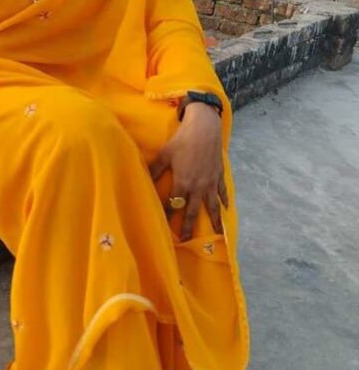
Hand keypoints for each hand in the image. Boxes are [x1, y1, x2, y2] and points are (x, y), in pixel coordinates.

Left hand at [149, 102, 228, 240]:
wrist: (205, 127)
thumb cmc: (182, 139)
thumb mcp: (165, 154)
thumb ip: (155, 169)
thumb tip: (143, 179)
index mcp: (183, 182)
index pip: (174, 205)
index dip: (168, 216)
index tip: (164, 228)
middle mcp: (198, 187)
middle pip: (193, 211)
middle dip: (189, 227)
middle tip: (187, 241)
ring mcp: (211, 182)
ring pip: (212, 206)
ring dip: (213, 221)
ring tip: (216, 234)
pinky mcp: (219, 175)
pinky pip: (222, 192)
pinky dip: (224, 201)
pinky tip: (226, 209)